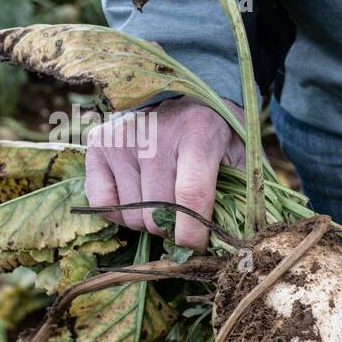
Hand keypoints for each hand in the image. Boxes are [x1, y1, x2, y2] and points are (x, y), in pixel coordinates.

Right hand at [84, 96, 244, 250]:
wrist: (186, 95)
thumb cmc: (217, 135)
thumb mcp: (242, 156)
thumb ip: (243, 194)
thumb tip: (242, 241)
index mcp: (198, 133)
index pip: (191, 195)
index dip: (194, 233)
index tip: (198, 246)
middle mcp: (154, 134)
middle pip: (157, 214)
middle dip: (173, 229)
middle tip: (183, 217)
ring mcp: (121, 138)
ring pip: (132, 216)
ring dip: (149, 221)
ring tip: (163, 200)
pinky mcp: (98, 144)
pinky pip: (103, 204)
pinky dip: (121, 212)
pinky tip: (137, 196)